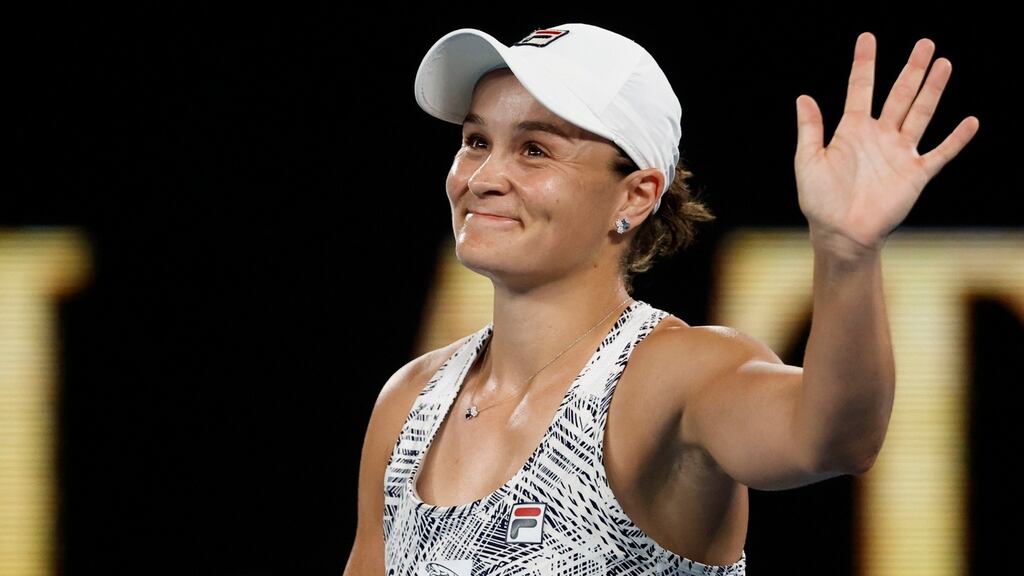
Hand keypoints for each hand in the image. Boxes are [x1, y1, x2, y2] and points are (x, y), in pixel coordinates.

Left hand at [794, 32, 979, 252]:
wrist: (840, 233)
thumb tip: (803, 97)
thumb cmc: (819, 200)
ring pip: (920, 114)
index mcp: (851, 130)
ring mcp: (899, 153)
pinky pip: (939, 153)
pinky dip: (955, 139)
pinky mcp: (915, 174)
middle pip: (899, 95)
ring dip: (933, 91)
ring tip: (944, 64)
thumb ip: (810, 129)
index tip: (867, 38)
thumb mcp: (808, 161)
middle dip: (912, 69)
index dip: (864, 63)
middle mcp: (879, 136)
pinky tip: (970, 122)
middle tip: (925, 43)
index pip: (861, 89)